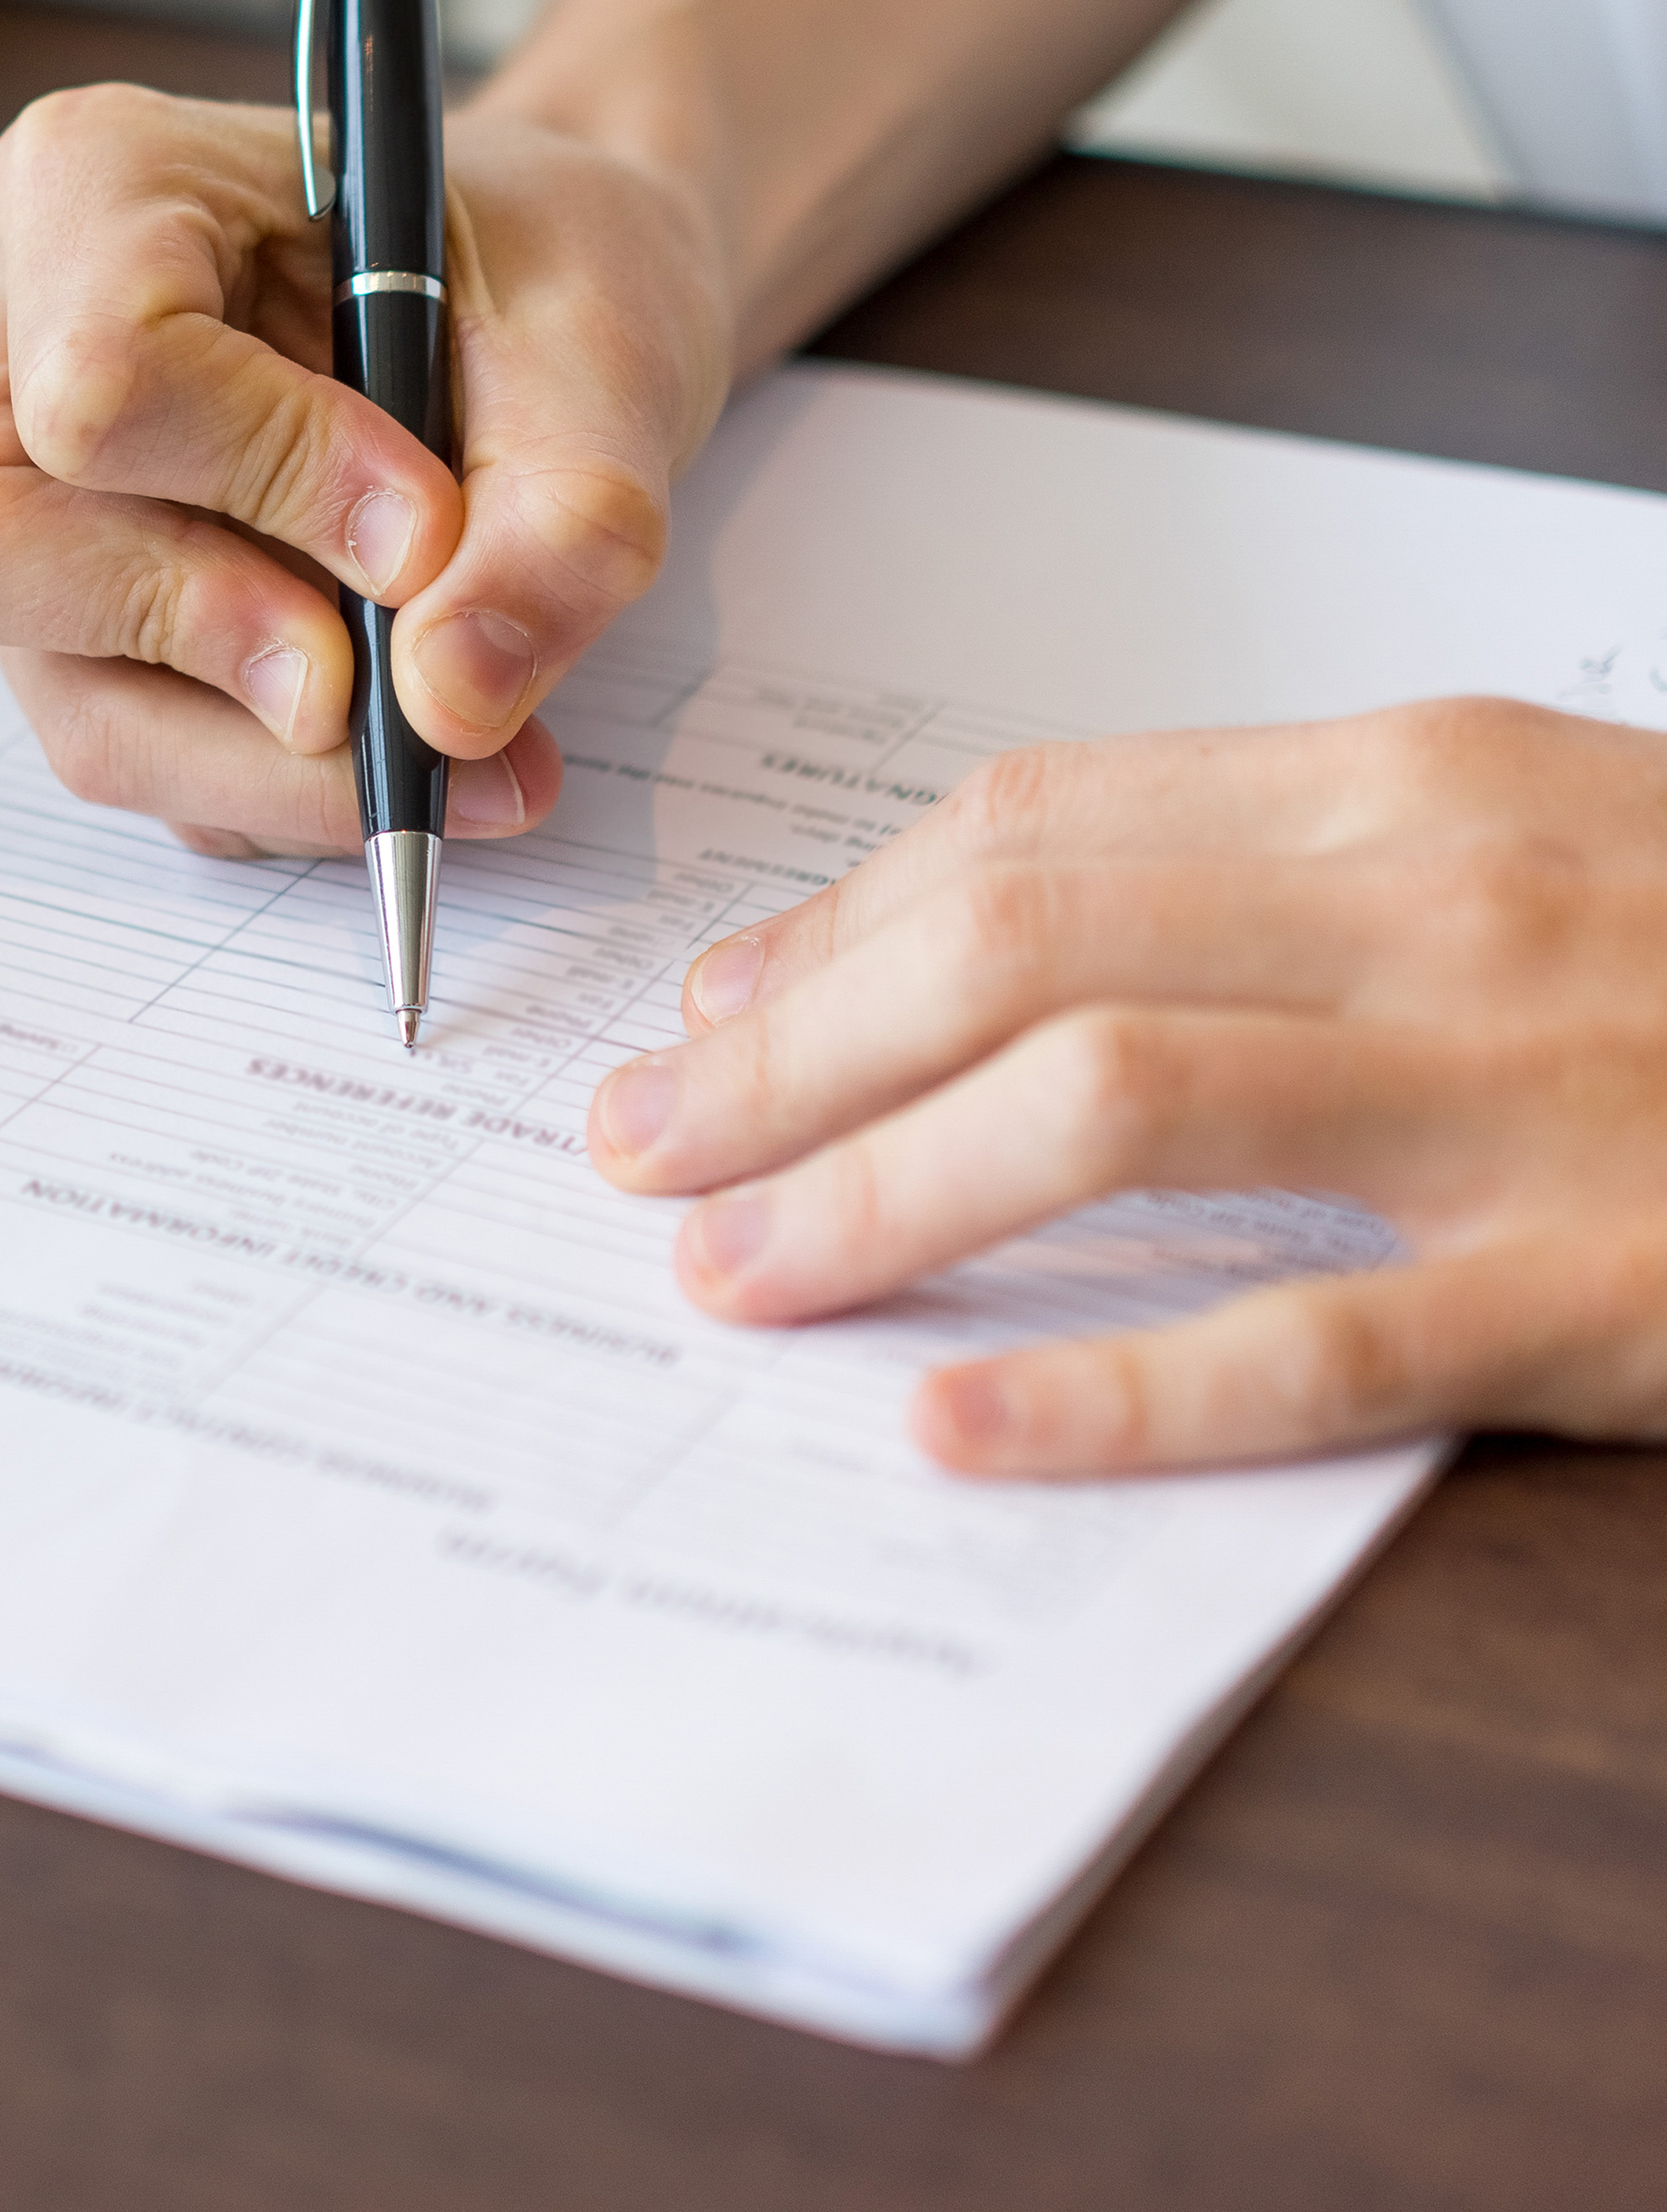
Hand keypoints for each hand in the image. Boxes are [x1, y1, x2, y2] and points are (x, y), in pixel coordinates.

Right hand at [0, 84, 735, 853]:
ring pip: (56, 694)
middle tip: (379, 688)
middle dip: (203, 651)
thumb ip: (562, 516)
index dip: (266, 483)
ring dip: (271, 766)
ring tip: (468, 752)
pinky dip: (278, 784)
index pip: (96, 376)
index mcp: (93, 182)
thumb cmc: (542, 272)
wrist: (538, 310)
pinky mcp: (55, 617)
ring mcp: (4, 488)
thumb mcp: (608, 349)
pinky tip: (404, 739)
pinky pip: (124, 750)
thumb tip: (448, 703)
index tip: (429, 532)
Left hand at [586, 701, 1666, 1473]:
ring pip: (1112, 1110)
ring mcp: (1525, 1097)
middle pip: (1015, 953)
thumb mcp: (1495, 846)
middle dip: (788, 1061)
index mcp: (1401, 786)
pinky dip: (1116, 1385)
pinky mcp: (1605, 1284)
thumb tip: (934, 945)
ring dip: (880, 1195)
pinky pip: (1316, 1340)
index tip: (702, 1025)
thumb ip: (1231, 880)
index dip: (826, 934)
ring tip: (727, 1274)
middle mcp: (1439, 908)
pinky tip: (956, 1426)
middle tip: (641, 1156)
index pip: (1022, 835)